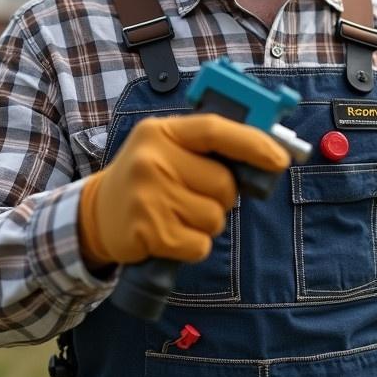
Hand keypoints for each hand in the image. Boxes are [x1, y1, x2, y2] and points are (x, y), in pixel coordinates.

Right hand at [78, 113, 289, 266]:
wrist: (96, 215)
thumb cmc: (147, 179)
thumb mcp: (167, 149)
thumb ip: (208, 147)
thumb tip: (268, 154)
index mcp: (162, 131)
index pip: (215, 130)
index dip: (253, 143)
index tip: (280, 160)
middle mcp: (152, 159)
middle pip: (223, 184)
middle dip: (221, 197)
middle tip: (193, 196)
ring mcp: (148, 196)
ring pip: (214, 218)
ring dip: (205, 224)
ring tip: (176, 215)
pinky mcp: (147, 231)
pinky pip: (198, 245)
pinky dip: (192, 246)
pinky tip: (168, 235)